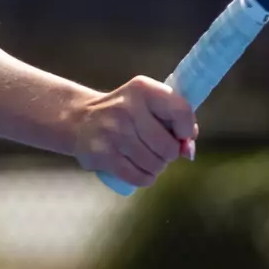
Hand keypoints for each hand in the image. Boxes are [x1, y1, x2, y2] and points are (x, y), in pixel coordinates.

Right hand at [72, 77, 197, 188]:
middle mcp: (127, 108)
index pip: (180, 111)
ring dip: (156, 167)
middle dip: (169, 154)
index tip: (181, 136)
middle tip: (159, 150)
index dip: (187, 129)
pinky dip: (145, 178)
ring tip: (147, 159)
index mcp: (143, 89)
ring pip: (154, 165)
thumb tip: (188, 151)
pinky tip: (141, 171)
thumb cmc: (125, 113)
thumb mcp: (149, 104)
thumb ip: (175, 120)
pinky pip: (138, 177)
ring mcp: (113, 132)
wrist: (80, 119)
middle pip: (168, 147)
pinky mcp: (103, 155)